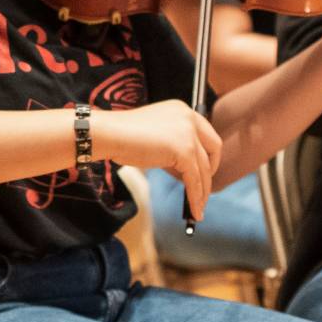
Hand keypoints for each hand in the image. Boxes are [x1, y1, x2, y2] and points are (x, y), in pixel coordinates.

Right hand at [91, 100, 222, 218]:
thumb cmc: (121, 135)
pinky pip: (195, 179)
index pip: (206, 133)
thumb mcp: (155, 135)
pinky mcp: (184, 151)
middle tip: (204, 188)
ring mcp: (188, 134)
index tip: (204, 169)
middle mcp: (189, 118)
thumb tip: (184, 168)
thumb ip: (172, 144)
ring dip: (203, 191)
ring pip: (204, 168)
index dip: (208, 154)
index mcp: (182, 110)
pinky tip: (194, 210)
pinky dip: (196, 197)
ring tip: (198, 208)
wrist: (108, 134)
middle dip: (211, 171)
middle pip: (214, 148)